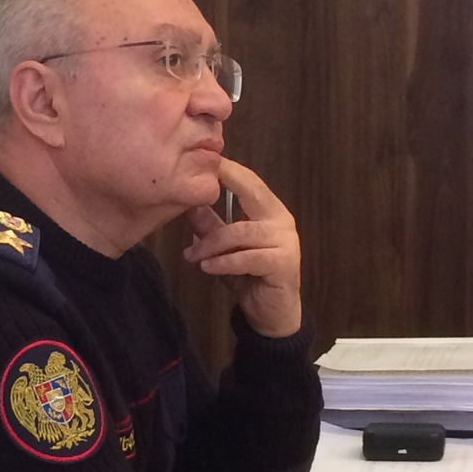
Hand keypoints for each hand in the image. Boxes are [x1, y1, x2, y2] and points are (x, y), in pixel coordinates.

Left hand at [183, 158, 301, 337]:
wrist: (272, 314)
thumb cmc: (249, 276)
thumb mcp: (223, 248)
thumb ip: (209, 225)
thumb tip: (186, 202)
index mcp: (269, 211)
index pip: (249, 181)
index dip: (228, 169)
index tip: (202, 157)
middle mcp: (281, 220)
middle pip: (251, 192)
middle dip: (225, 182)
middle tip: (197, 182)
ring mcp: (286, 242)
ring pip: (241, 231)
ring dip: (211, 244)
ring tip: (192, 256)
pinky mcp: (283, 264)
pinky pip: (248, 258)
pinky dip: (224, 262)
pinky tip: (206, 267)